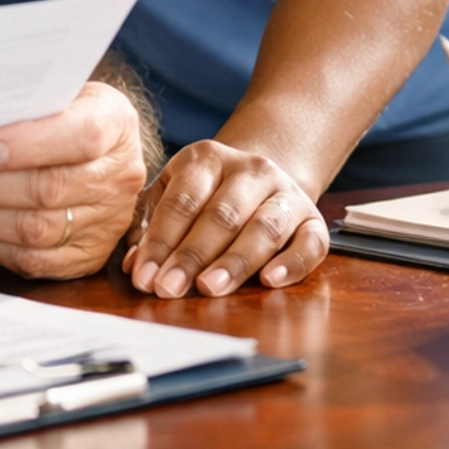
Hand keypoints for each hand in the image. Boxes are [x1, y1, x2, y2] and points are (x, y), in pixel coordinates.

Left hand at [0, 81, 145, 278]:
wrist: (102, 148)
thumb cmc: (68, 111)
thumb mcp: (60, 89)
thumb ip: (25, 101)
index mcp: (116, 124)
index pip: (80, 136)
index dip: (29, 144)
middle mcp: (117, 177)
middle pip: (46, 189)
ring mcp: (104, 223)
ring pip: (34, 230)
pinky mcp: (83, 257)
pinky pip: (30, 260)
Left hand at [123, 140, 328, 297]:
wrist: (259, 178)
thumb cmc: (205, 195)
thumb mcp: (172, 195)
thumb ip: (150, 227)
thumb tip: (134, 266)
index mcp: (207, 159)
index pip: (181, 202)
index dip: (161, 241)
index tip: (145, 277)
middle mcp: (250, 170)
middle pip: (221, 216)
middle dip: (192, 256)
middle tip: (169, 289)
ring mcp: (286, 192)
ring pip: (264, 228)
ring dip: (235, 262)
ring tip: (210, 288)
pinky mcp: (313, 219)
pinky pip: (310, 243)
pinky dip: (292, 263)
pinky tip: (270, 281)